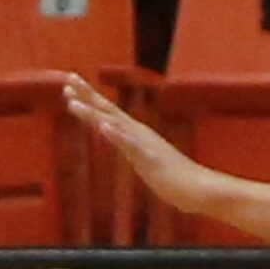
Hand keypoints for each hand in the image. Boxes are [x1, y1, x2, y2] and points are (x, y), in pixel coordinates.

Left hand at [64, 76, 218, 215]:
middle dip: (87, 95)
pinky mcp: (150, 159)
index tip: (71, 85)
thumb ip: (139, 155)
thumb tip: (132, 152)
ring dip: (93, 113)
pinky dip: (116, 134)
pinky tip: (103, 126)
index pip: (109, 114)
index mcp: (137, 136)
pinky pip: (131, 145)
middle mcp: (139, 134)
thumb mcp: (150, 164)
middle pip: (109, 111)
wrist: (201, 189)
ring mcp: (144, 145)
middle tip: (67, 79)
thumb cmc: (178, 180)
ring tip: (72, 102)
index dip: (90, 99)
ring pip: (114, 124)